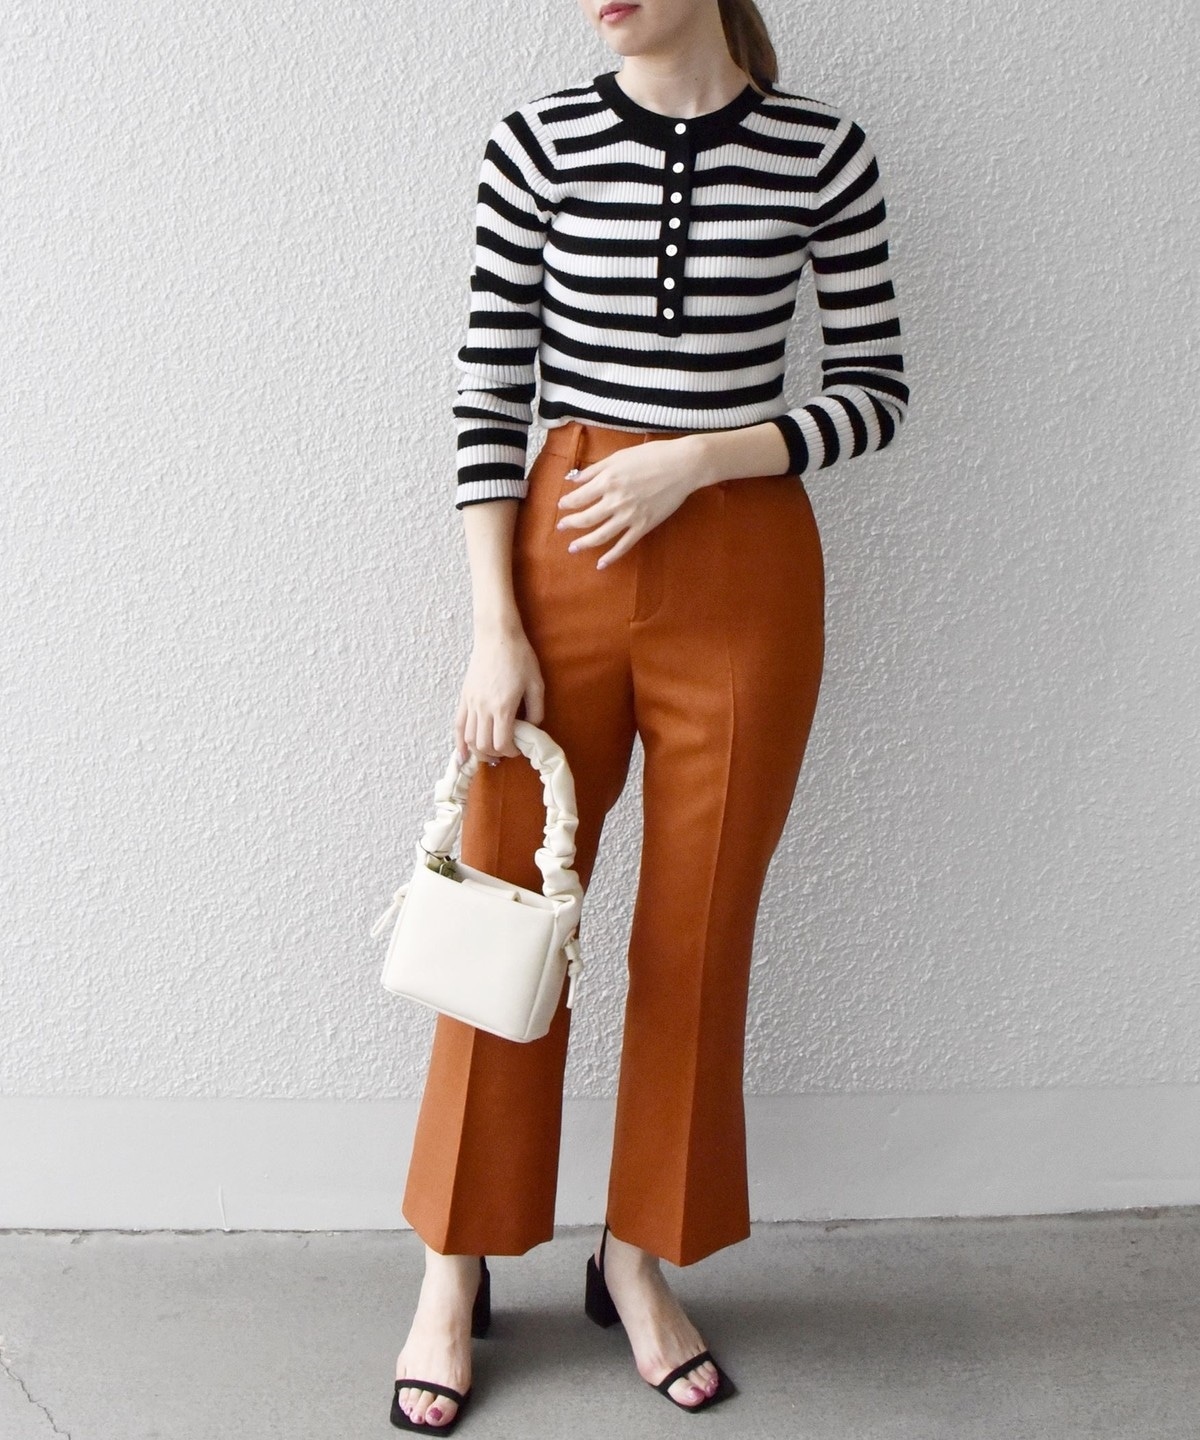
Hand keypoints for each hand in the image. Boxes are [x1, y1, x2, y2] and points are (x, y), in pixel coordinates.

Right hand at [454, 623, 544, 766]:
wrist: (497, 636)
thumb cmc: (519, 657)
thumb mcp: (537, 684)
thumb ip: (536, 710)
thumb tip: (531, 727)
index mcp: (503, 707)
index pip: (502, 743)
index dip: (511, 752)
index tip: (518, 748)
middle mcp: (483, 708)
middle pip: (483, 745)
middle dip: (495, 754)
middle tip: (505, 752)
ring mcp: (470, 703)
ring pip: (468, 739)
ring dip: (478, 751)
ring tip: (488, 754)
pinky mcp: (464, 697)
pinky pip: (457, 725)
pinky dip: (459, 743)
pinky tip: (461, 755)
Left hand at [555, 436, 705, 567]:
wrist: (682, 465)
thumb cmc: (651, 455)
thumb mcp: (619, 457)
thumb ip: (595, 469)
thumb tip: (573, 479)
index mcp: (608, 481)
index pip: (579, 497)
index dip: (567, 503)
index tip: (562, 506)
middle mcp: (615, 501)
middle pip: (586, 518)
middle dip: (570, 524)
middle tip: (561, 528)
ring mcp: (630, 516)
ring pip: (601, 535)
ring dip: (584, 543)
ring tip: (573, 548)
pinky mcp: (644, 526)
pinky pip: (624, 545)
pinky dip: (611, 556)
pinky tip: (601, 564)